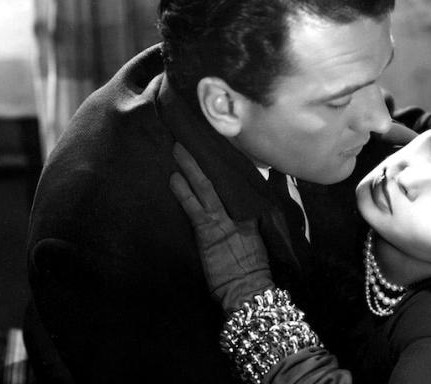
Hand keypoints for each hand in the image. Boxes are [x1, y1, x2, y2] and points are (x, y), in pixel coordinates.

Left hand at [170, 143, 273, 311]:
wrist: (248, 290)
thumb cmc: (251, 271)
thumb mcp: (256, 243)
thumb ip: (250, 223)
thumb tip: (246, 211)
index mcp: (250, 215)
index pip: (236, 186)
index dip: (224, 168)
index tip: (214, 151)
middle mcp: (237, 213)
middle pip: (218, 180)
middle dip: (202, 160)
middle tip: (189, 140)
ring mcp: (221, 220)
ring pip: (205, 187)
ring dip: (190, 168)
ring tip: (178, 151)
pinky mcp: (208, 231)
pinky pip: (193, 206)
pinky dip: (183, 191)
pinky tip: (173, 178)